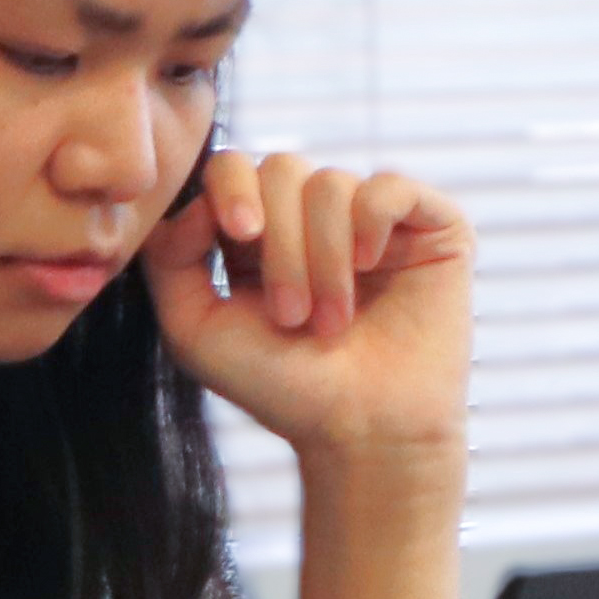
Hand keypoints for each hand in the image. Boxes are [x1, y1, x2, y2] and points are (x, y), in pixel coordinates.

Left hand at [146, 150, 471, 466]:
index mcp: (259, 234)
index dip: (232, 188)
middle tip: (291, 317)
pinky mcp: (428, 227)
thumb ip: (170, 258)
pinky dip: (372, 221)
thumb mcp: (195, 329)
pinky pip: (391, 185)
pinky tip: (371, 265)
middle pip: (282, 169)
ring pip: (332, 183)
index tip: (239, 234)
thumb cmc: (281, 389)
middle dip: (281, 245)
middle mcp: (315, 218)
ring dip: (324, 257)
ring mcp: (374, 220)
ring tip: (332, 322)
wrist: (361, 431)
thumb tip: (199, 201)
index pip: (234, 166)